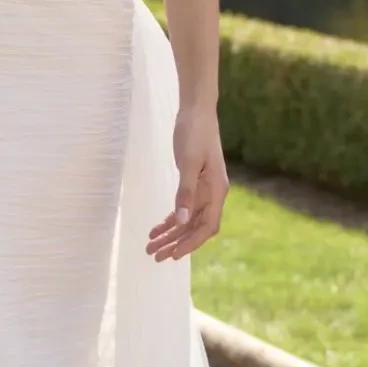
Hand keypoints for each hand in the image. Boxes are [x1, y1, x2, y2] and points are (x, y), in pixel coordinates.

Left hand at [145, 104, 226, 262]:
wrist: (196, 110)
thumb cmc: (194, 133)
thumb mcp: (188, 163)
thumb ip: (185, 193)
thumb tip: (180, 221)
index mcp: (217, 190)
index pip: (207, 227)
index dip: (191, 243)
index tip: (173, 255)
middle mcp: (212, 193)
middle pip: (195, 228)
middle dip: (176, 243)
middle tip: (154, 255)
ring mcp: (204, 189)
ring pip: (187, 220)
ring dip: (170, 234)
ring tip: (150, 246)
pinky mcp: (194, 183)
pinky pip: (183, 208)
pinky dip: (170, 219)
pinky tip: (156, 229)